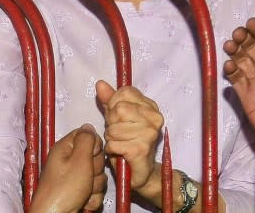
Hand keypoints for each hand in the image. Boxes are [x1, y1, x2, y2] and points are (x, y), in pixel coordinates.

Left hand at [30, 124, 106, 212]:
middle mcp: (69, 161)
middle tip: (85, 177)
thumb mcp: (78, 160)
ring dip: (95, 186)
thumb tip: (89, 126)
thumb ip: (86, 141)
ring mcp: (74, 178)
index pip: (87, 136)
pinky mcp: (79, 192)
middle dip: (95, 169)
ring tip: (83, 192)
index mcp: (65, 148)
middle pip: (95, 157)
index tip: (90, 156)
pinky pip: (96, 191)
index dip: (94, 147)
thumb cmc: (63, 190)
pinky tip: (84, 201)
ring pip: (98, 176)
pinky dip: (93, 198)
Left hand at [96, 81, 162, 195]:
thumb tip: (100, 83)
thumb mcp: (118, 117)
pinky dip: (111, 149)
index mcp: (150, 106)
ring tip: (121, 143)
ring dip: (111, 138)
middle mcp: (154, 118)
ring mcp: (149, 134)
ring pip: (114, 128)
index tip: (119, 117)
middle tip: (119, 133)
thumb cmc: (129, 141)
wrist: (142, 172)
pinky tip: (120, 153)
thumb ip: (109, 99)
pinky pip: (113, 143)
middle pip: (119, 109)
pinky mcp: (141, 149)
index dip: (114, 104)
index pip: (124, 92)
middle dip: (112, 123)